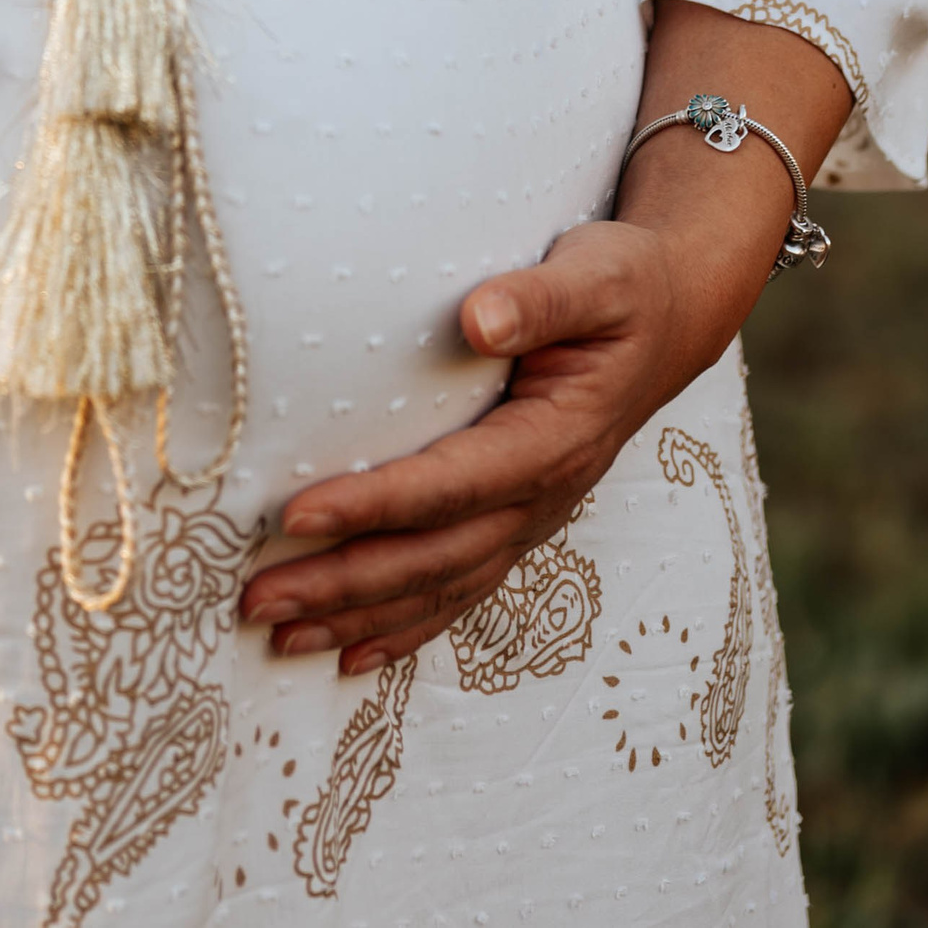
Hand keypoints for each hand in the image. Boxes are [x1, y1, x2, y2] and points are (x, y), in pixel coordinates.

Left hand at [240, 219, 742, 675]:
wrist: (670, 317)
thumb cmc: (624, 286)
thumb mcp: (598, 275)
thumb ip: (542, 298)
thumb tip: (478, 317)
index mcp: (554, 440)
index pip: (449, 485)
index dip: (373, 505)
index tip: (295, 515)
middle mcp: (542, 496)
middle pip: (432, 557)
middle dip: (343, 584)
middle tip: (257, 600)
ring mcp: (531, 519)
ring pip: (438, 587)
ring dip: (357, 617)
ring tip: (276, 637)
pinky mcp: (517, 522)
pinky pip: (457, 590)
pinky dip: (403, 628)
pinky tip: (348, 653)